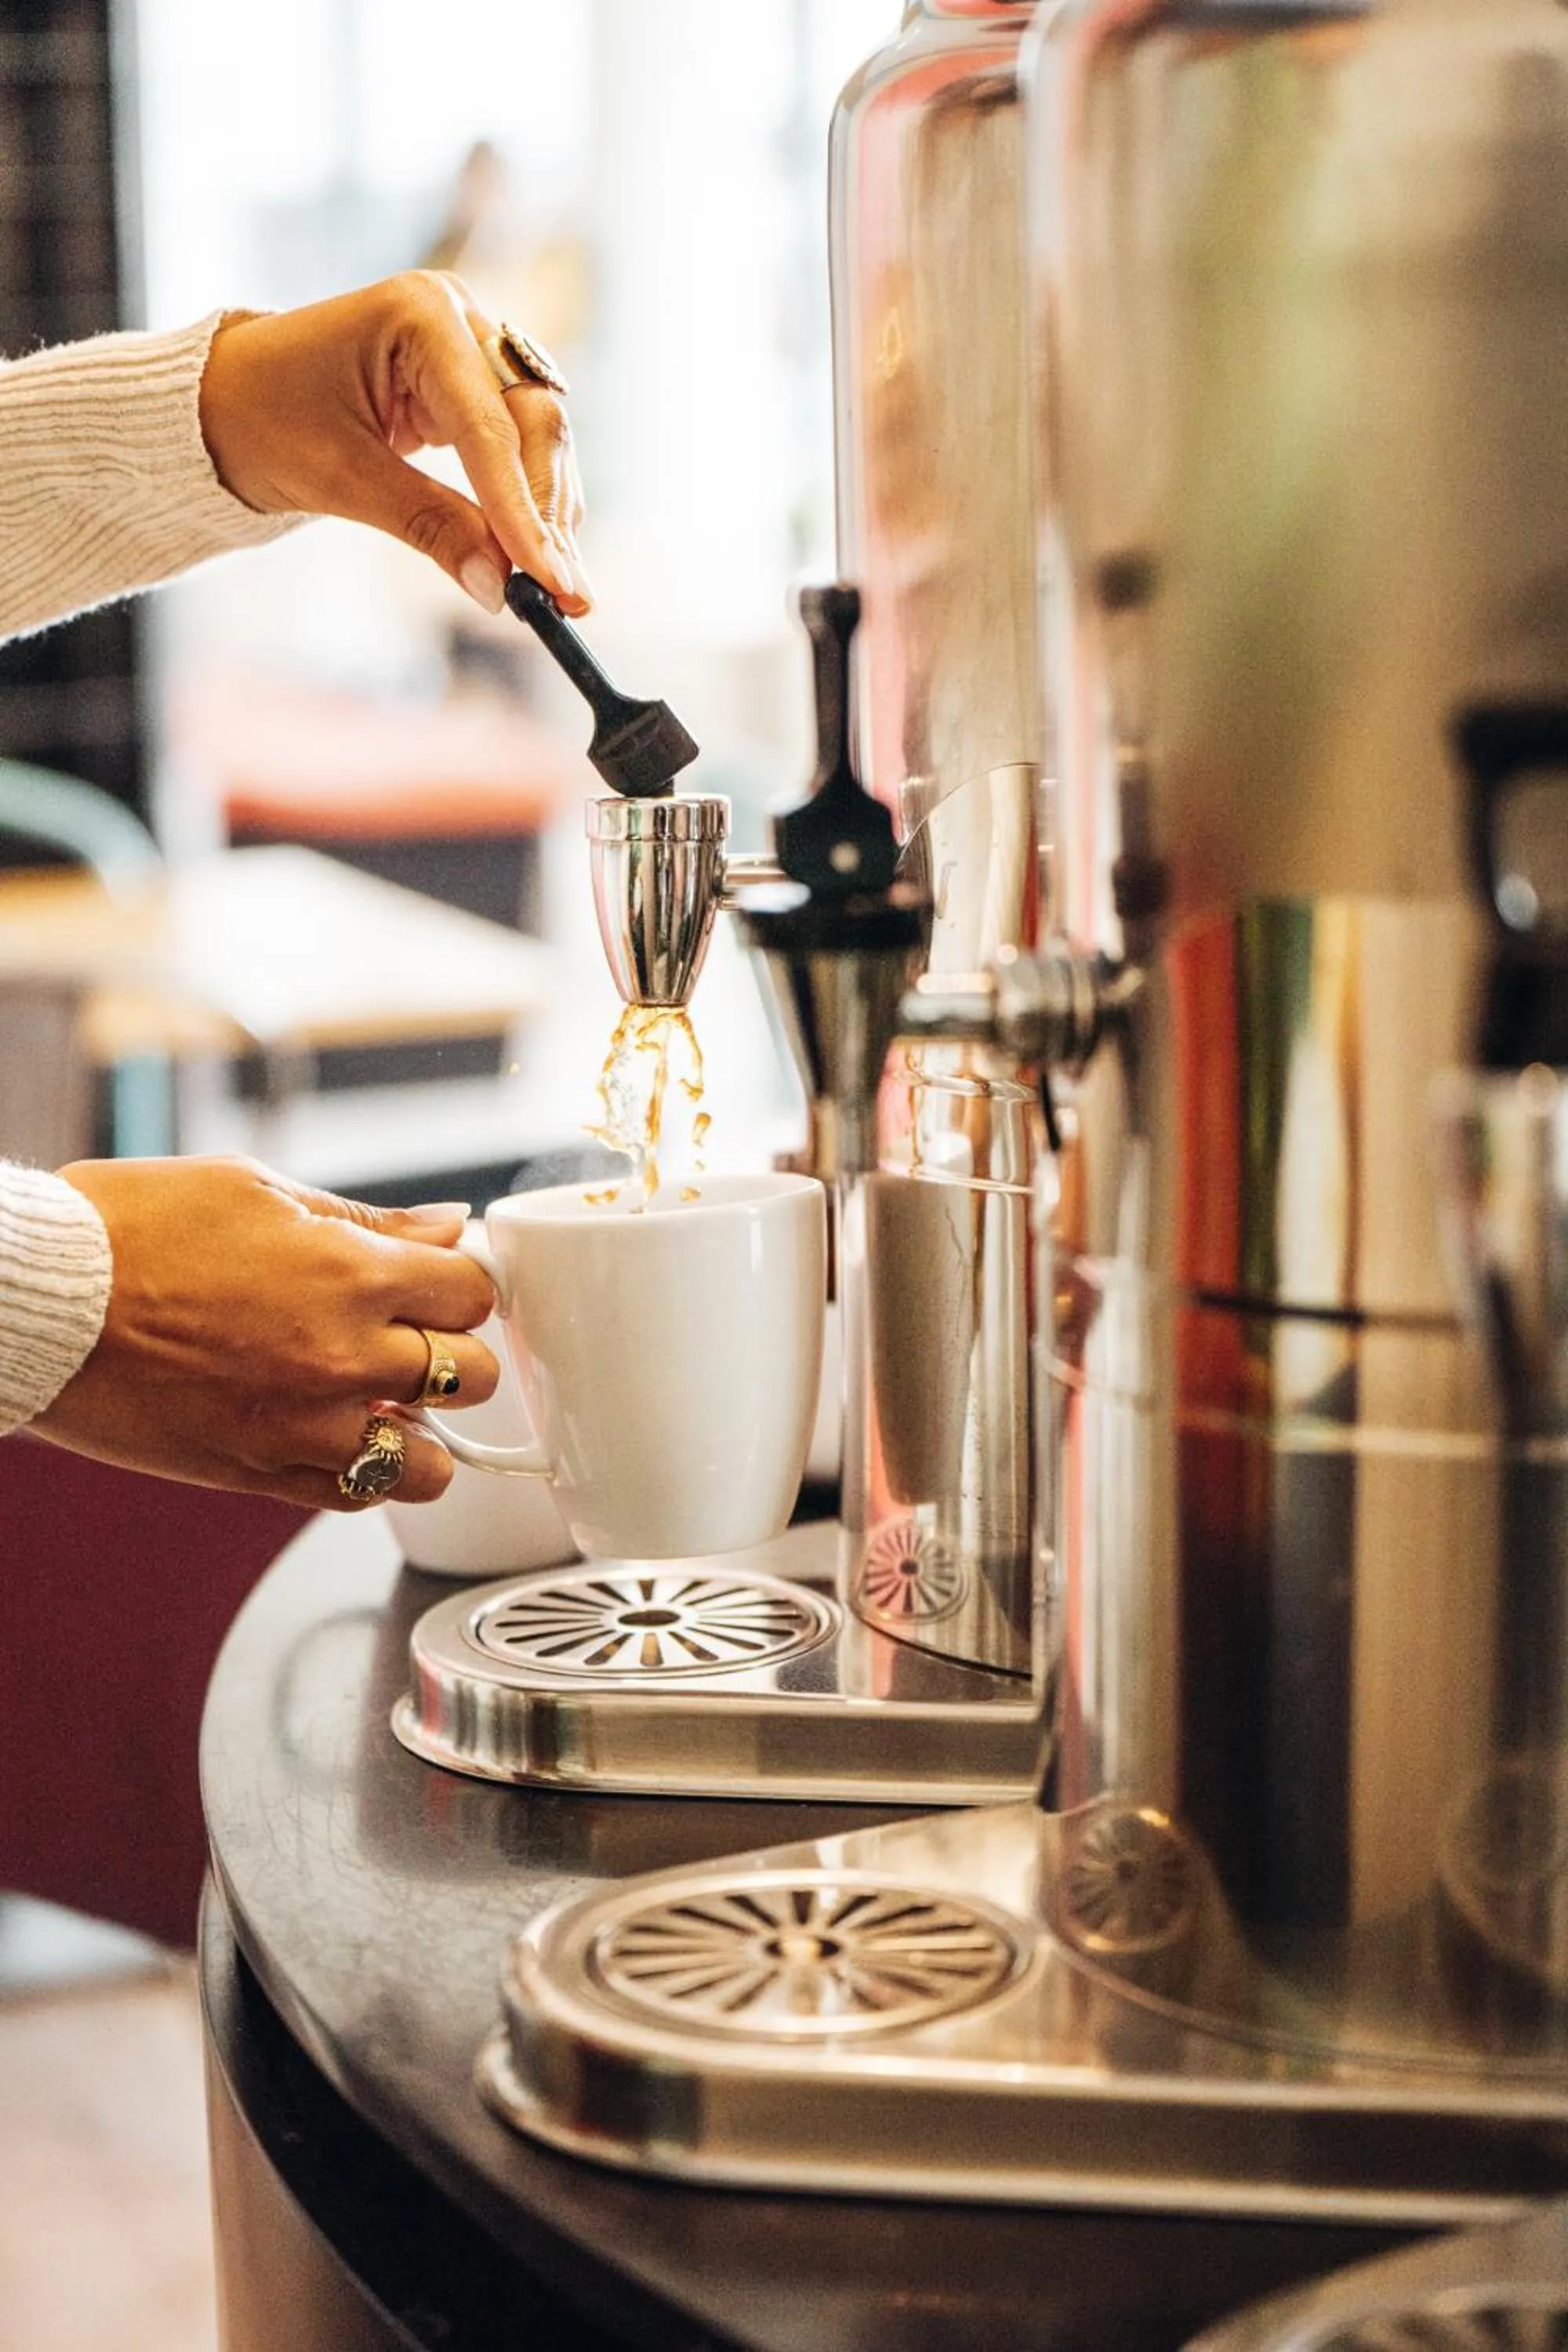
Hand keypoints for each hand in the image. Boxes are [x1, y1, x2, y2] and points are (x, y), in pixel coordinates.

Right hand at [34, 1156, 499, 1511]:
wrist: (40, 1303)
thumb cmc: (132, 1228)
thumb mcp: (255, 1190)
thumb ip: (365, 1219)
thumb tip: (446, 1227)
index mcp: (353, 1274)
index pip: (475, 1293)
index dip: (459, 1284)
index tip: (433, 1282)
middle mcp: (346, 1358)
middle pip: (472, 1377)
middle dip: (449, 1353)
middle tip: (406, 1337)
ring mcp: (307, 1427)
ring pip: (433, 1463)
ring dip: (420, 1431)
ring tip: (377, 1399)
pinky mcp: (261, 1475)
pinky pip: (359, 1498)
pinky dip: (365, 1473)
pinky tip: (337, 1435)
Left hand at [197, 270, 589, 618]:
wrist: (221, 397)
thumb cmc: (261, 418)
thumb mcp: (340, 478)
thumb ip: (428, 527)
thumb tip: (499, 590)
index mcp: (418, 314)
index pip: (489, 428)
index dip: (524, 512)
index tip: (551, 582)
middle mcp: (457, 317)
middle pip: (535, 423)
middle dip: (549, 515)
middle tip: (566, 596)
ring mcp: (469, 345)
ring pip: (540, 436)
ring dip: (551, 515)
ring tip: (558, 591)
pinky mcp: (469, 383)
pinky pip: (519, 445)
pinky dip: (529, 501)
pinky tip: (537, 554)